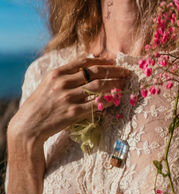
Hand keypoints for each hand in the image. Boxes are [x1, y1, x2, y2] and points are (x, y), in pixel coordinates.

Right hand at [8, 57, 129, 144]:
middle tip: (126, 72)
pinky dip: (107, 101)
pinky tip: (115, 100)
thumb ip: (65, 77)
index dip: (102, 61)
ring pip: (98, 87)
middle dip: (114, 71)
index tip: (113, 61)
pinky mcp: (73, 113)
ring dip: (114, 84)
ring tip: (124, 84)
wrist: (30, 125)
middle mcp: (63, 83)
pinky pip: (95, 105)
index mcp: (57, 73)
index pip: (84, 62)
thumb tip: (87, 71)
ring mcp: (68, 98)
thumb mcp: (48, 85)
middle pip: (95, 72)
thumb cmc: (40, 105)